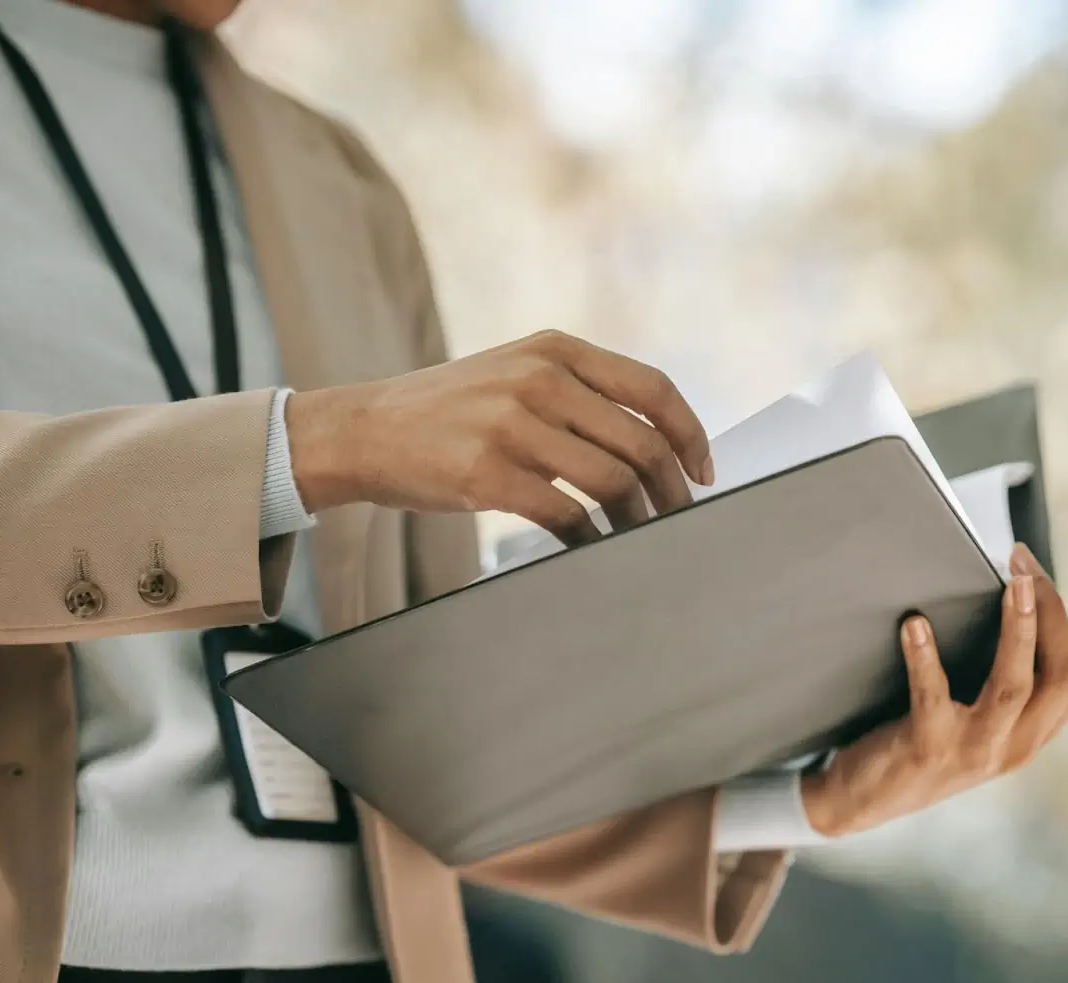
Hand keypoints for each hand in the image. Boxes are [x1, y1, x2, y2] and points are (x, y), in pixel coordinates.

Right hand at [285, 330, 712, 544]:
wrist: (361, 429)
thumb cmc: (448, 412)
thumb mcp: (514, 373)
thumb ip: (578, 392)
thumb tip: (655, 445)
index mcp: (555, 349)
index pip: (652, 388)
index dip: (691, 434)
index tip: (705, 471)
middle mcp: (538, 379)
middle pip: (641, 441)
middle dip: (672, 489)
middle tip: (678, 518)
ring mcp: (511, 425)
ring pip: (612, 480)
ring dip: (638, 519)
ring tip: (638, 537)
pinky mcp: (486, 473)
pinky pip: (566, 515)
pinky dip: (591, 539)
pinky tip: (592, 548)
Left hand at [800, 543, 1067, 836]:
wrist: (864, 801)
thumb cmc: (933, 743)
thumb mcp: (995, 713)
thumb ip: (1041, 670)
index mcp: (1035, 732)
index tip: (1037, 575)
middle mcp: (1015, 745)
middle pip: (1062, 676)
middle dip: (1050, 613)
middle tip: (1023, 563)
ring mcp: (974, 751)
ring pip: (1014, 687)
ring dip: (1018, 631)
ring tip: (1013, 583)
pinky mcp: (928, 750)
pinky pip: (933, 700)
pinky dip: (925, 659)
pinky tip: (916, 624)